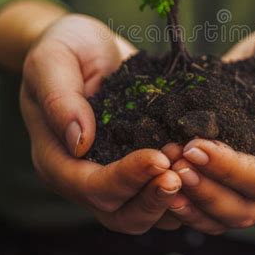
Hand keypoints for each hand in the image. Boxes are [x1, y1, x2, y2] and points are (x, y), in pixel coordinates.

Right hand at [20, 13, 181, 233]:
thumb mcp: (52, 62)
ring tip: (196, 168)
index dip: (124, 178)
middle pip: (118, 211)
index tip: (158, 158)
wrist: (86, 43)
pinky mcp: (135, 159)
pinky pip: (157, 188)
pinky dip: (181, 187)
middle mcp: (83, 172)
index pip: (89, 185)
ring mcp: (111, 169)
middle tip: (184, 173)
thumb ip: (59, 100)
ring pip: (141, 209)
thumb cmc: (65, 47)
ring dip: (171, 197)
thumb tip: (79, 143)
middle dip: (153, 196)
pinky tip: (202, 165)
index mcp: (55, 157)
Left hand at [161, 13, 254, 233]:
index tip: (196, 148)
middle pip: (246, 207)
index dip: (231, 171)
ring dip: (193, 197)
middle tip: (172, 164)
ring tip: (163, 172)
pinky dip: (190, 190)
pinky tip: (163, 174)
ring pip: (227, 209)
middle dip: (206, 190)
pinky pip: (214, 188)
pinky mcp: (236, 156)